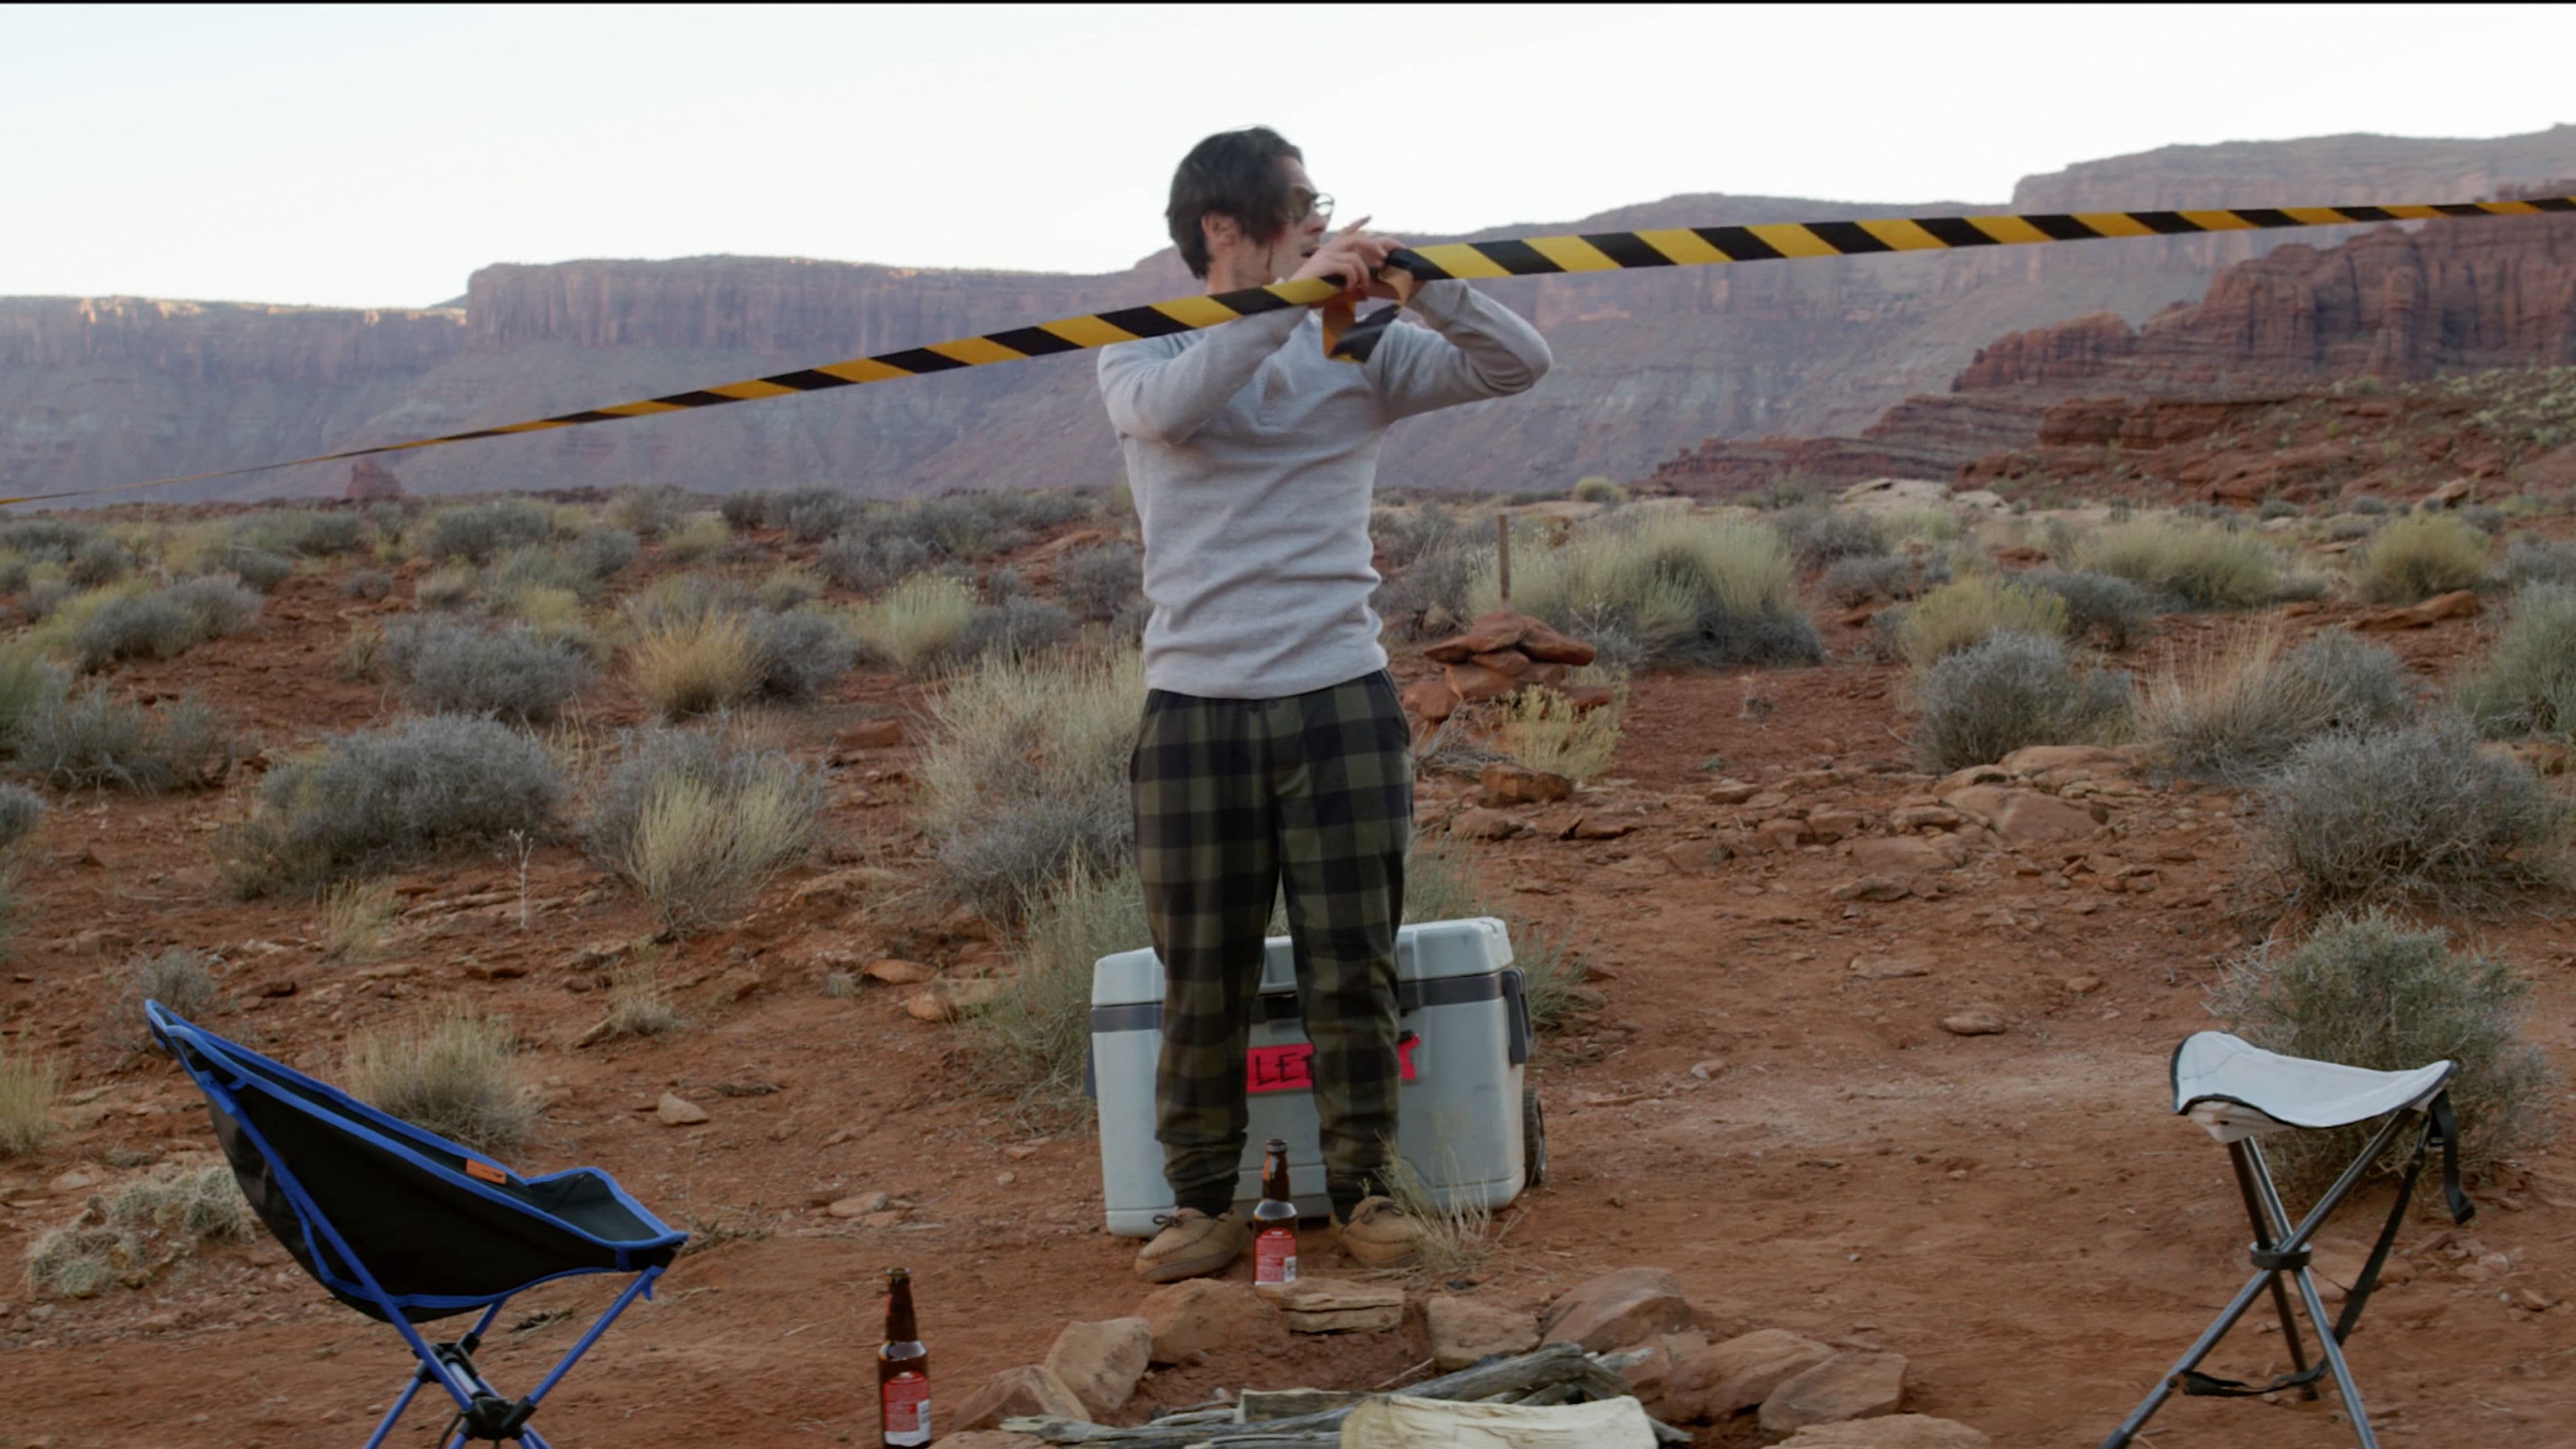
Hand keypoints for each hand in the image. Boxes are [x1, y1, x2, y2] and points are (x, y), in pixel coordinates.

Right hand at [1290, 218, 1406, 301]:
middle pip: (1357, 239)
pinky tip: (1350, 287)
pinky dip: (1353, 279)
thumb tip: (1366, 284)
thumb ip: (1347, 276)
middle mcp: (1329, 247)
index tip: (1369, 217)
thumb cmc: (1313, 289)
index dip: (1358, 223)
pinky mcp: (1325, 263)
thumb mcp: (1333, 279)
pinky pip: (1348, 268)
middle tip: (1383, 259)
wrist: (1294, 294)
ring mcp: (1327, 254)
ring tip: (1364, 285)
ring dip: (1363, 273)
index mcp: (1329, 248)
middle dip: (1373, 248)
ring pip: (1355, 257)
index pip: (1346, 231)